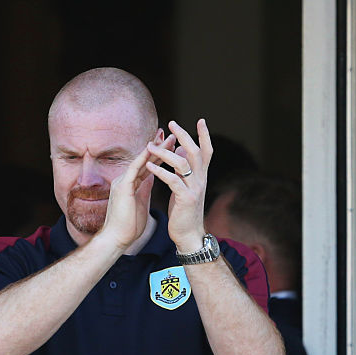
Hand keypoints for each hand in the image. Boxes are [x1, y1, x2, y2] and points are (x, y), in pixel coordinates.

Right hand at [99, 135, 171, 250]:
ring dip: (155, 149)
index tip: (171, 147)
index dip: (159, 156)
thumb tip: (152, 178)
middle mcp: (123, 180)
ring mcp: (121, 182)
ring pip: (141, 161)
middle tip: (172, 136)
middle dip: (159, 148)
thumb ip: (144, 189)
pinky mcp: (122, 187)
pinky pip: (135, 168)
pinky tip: (155, 149)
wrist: (117, 239)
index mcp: (129, 185)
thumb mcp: (141, 203)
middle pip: (144, 160)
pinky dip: (145, 158)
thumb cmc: (128, 226)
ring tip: (169, 139)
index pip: (146, 167)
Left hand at [146, 118, 212, 252]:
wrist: (188, 235)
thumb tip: (181, 151)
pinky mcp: (185, 198)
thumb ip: (185, 170)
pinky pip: (173, 181)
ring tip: (150, 146)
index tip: (200, 120)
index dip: (205, 135)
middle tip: (171, 123)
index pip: (206, 151)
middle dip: (184, 136)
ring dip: (165, 153)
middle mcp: (201, 179)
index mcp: (201, 176)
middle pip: (195, 151)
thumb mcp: (185, 188)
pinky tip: (149, 166)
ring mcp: (194, 188)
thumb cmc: (184, 211)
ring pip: (182, 163)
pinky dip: (160, 172)